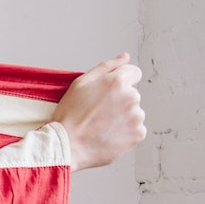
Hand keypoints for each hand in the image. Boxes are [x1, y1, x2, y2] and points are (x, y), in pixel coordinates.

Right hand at [52, 54, 146, 171]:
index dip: (120, 81)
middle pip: (132, 94)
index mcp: (118, 81)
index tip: (107, 93)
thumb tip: (125, 57)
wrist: (66, 146)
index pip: (134, 72)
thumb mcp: (80, 84)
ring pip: (134, 112)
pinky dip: (124, 132)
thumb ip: (106, 67)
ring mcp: (137, 117)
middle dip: (119, 101)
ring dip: (122, 117)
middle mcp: (132, 97)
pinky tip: (107, 135)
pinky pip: (135, 129)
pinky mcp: (138, 134)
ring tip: (101, 126)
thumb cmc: (69, 115)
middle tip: (97, 113)